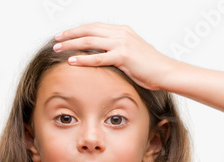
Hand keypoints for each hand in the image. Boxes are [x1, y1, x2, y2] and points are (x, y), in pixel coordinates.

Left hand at [53, 22, 177, 90]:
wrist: (167, 72)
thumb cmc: (152, 67)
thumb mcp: (133, 54)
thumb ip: (118, 51)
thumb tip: (104, 57)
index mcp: (122, 31)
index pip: (94, 27)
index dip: (78, 30)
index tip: (65, 35)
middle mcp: (121, 33)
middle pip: (88, 30)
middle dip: (70, 34)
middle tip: (56, 40)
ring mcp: (122, 43)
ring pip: (90, 41)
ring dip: (71, 45)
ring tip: (58, 49)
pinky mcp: (124, 56)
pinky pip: (98, 57)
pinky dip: (83, 59)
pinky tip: (72, 61)